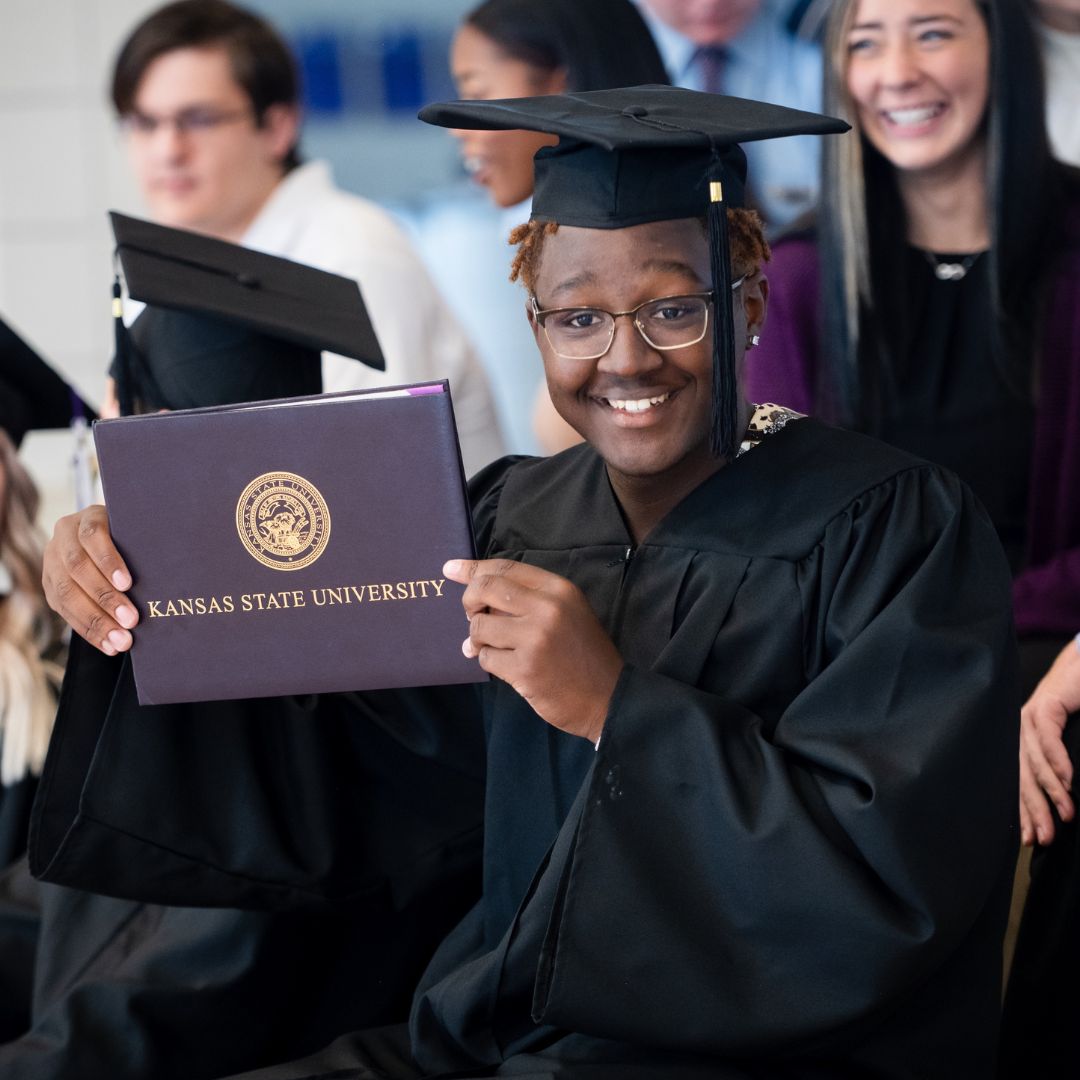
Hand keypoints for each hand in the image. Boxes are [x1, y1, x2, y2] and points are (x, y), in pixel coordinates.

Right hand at [42, 505, 138, 654]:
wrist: (106, 541)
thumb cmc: (134, 539)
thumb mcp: (138, 534)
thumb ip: (146, 546)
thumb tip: (178, 572)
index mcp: (88, 518)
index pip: (93, 536)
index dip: (108, 560)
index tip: (128, 584)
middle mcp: (64, 536)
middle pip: (79, 568)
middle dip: (105, 598)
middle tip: (132, 620)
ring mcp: (52, 561)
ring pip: (67, 592)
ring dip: (96, 620)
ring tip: (121, 641)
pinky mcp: (49, 584)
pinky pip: (64, 611)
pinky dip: (88, 630)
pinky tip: (108, 645)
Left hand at [444, 558, 622, 743]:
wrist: (608, 696)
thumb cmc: (583, 654)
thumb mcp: (568, 613)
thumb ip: (530, 598)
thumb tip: (479, 590)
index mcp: (558, 590)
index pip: (506, 568)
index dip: (473, 568)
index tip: (451, 569)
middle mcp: (547, 608)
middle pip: (486, 589)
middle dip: (469, 601)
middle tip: (471, 615)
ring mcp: (535, 638)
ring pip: (480, 626)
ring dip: (478, 638)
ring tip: (492, 647)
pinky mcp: (524, 668)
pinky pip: (485, 657)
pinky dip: (488, 661)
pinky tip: (505, 667)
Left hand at [1019, 640, 1079, 844]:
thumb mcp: (1070, 746)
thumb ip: (1062, 772)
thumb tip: (1063, 807)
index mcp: (1022, 744)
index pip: (1018, 782)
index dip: (1024, 812)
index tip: (1030, 841)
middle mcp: (1019, 731)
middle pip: (1021, 776)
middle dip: (1034, 810)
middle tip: (1045, 838)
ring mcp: (1029, 717)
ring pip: (1034, 761)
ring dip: (1051, 790)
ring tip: (1065, 814)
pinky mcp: (1046, 705)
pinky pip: (1047, 737)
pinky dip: (1057, 761)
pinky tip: (1067, 781)